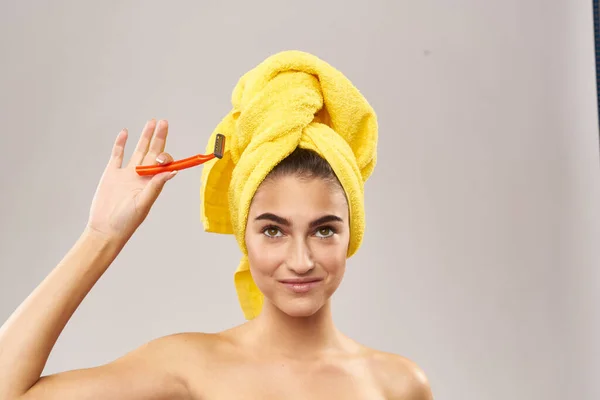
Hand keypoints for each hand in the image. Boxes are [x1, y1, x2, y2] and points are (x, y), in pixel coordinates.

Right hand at [86, 119, 176, 242]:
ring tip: (151, 122)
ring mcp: (127, 174)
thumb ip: (155, 186)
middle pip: (152, 152)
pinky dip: (120, 144)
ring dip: (145, 137)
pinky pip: (117, 155)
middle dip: (159, 137)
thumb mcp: (143, 203)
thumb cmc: (127, 221)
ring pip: (138, 150)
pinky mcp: (112, 174)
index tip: (162, 156)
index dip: (165, 156)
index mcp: (152, 183)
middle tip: (164, 122)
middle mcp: (142, 176)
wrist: (105, 229)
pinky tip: (125, 133)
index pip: (163, 164)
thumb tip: (172, 172)